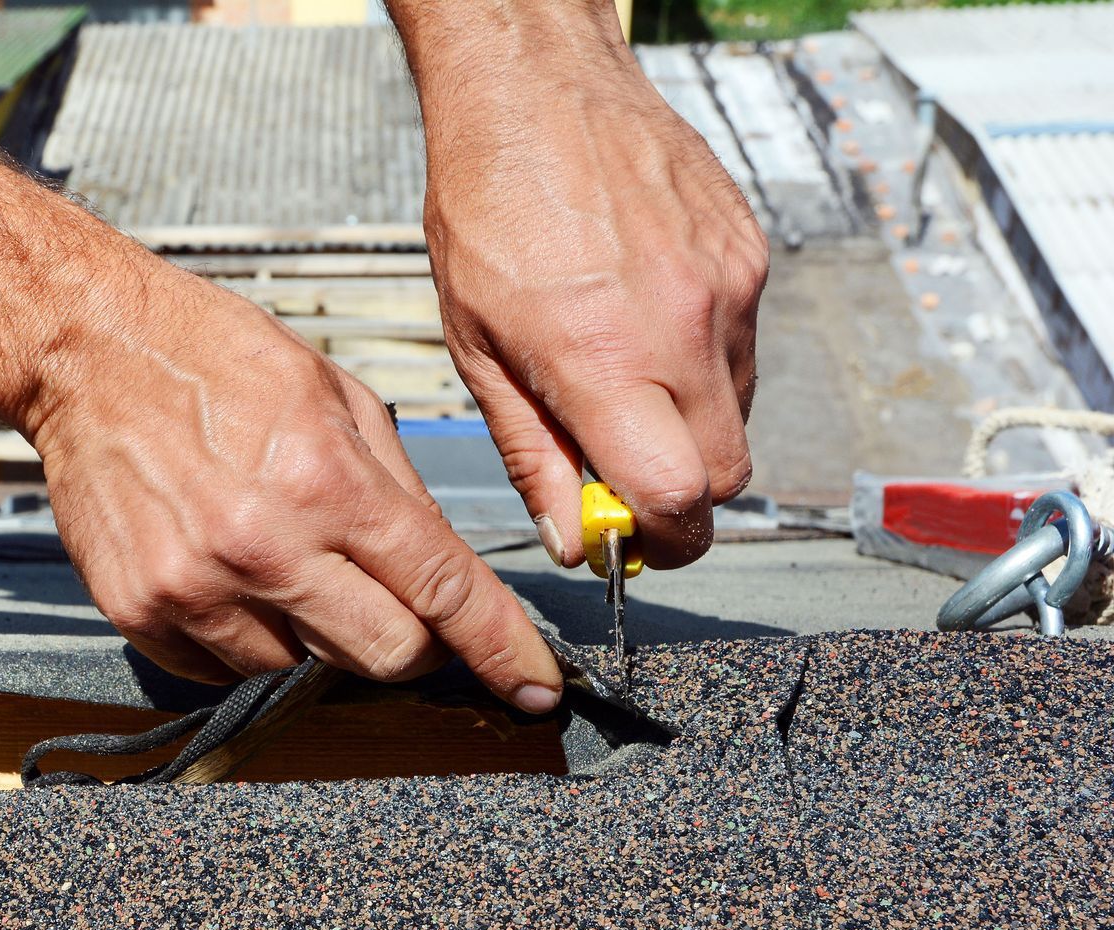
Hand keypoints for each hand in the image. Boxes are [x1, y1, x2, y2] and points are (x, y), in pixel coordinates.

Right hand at [26, 265, 563, 712]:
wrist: (88, 352)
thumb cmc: (213, 359)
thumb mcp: (337, 397)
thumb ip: (399, 491)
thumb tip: (447, 574)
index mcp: (327, 482)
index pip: (443, 592)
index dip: (501, 651)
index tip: (532, 688)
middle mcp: (264, 546)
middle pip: (384, 657)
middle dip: (409, 643)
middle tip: (392, 605)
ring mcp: (196, 588)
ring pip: (301, 673)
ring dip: (314, 637)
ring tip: (281, 564)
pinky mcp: (142, 613)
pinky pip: (222, 670)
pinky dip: (244, 639)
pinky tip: (228, 576)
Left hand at [401, 1, 768, 568]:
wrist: (536, 88)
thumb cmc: (488, 203)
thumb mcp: (477, 350)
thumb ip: (532, 453)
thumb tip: (568, 537)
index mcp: (606, 356)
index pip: (680, 496)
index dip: (661, 540)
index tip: (628, 542)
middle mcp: (684, 324)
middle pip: (729, 475)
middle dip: (681, 499)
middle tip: (622, 484)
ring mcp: (729, 288)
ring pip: (740, 413)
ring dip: (688, 428)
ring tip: (618, 383)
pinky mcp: (751, 256)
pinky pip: (742, 350)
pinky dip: (700, 366)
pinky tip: (642, 327)